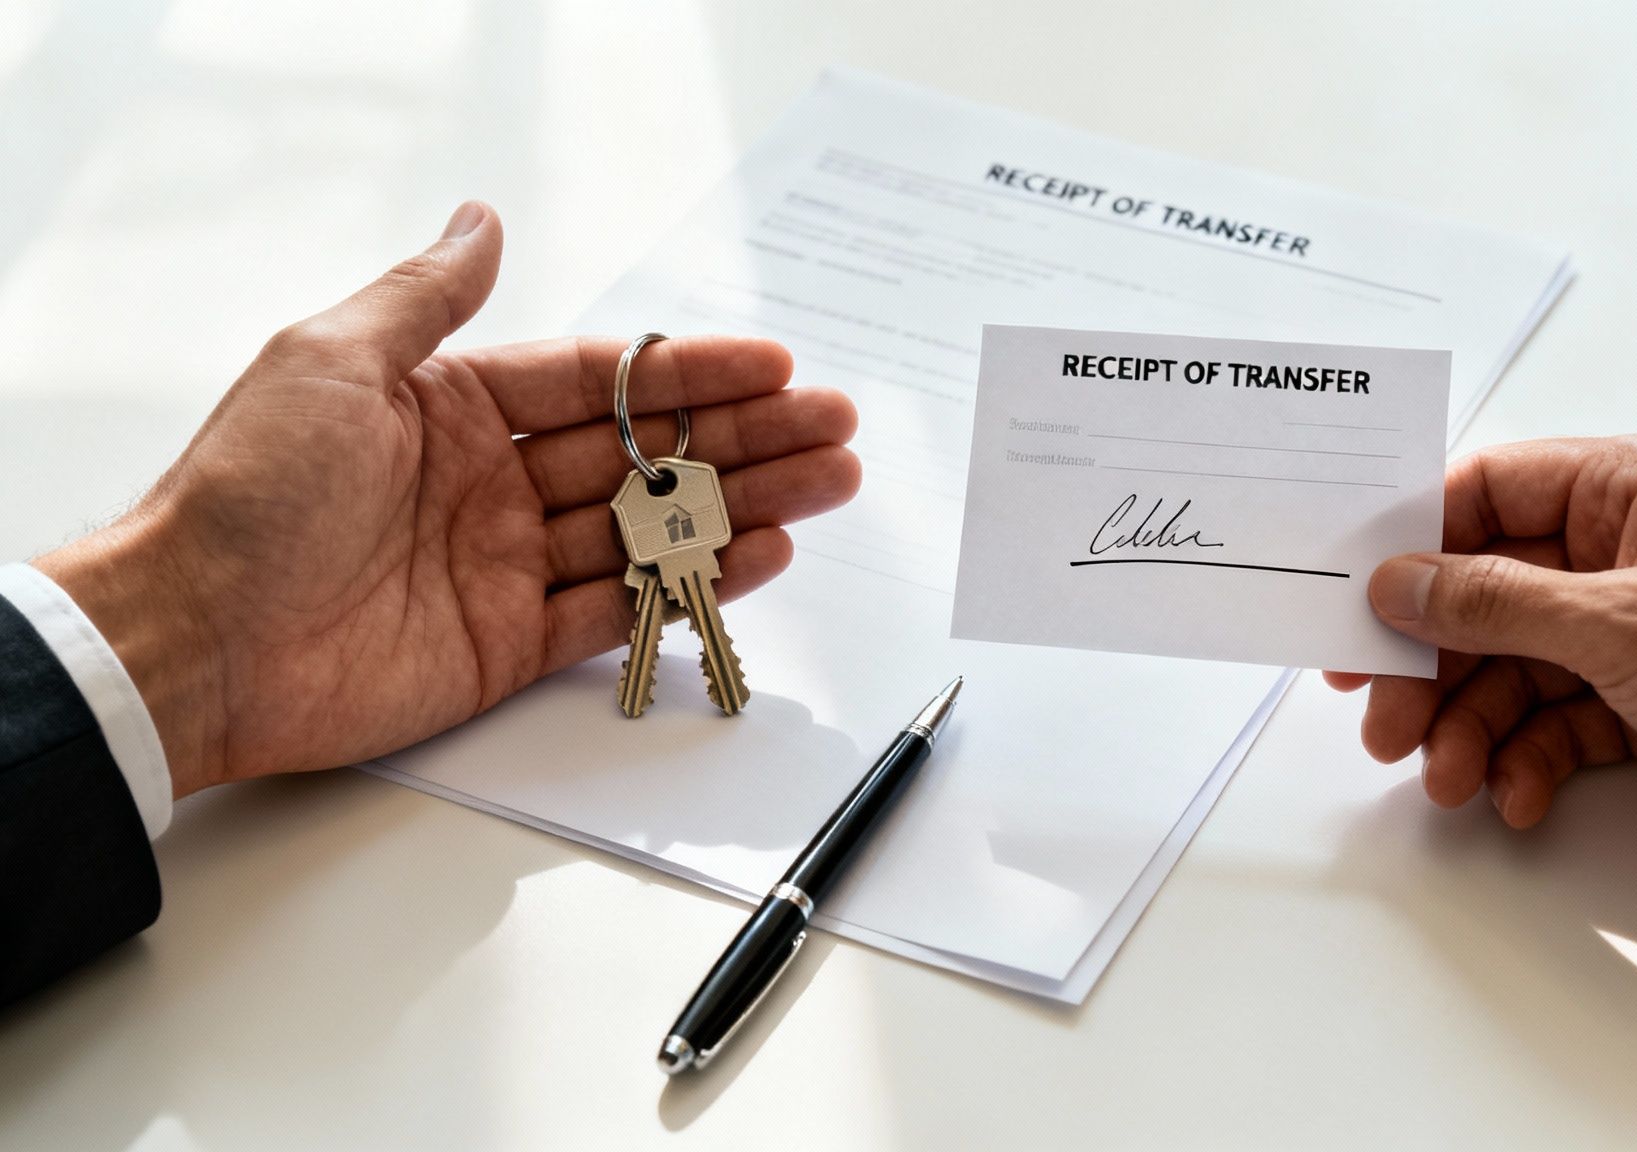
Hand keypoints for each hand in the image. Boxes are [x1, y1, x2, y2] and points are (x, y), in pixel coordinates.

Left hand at [34, 202, 858, 797]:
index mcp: (452, 406)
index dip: (691, 371)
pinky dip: (696, 585)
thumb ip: (429, 296)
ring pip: (650, 527)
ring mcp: (505, 564)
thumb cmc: (248, 490)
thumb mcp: (332, 358)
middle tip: (833, 427)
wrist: (195, 639)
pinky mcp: (509, 645)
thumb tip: (483, 219)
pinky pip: (621, 608)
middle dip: (745, 436)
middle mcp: (489, 482)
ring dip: (743, 504)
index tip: (773, 363)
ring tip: (828, 484)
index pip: (601, 379)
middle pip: (645, 451)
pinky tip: (761, 556)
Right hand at [1325, 434, 1636, 892]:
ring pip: (1518, 668)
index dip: (1417, 544)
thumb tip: (1402, 580)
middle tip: (1382, 716)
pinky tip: (1515, 794)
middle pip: (1493, 594)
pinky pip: (1559, 722)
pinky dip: (1528, 759)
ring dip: (1472, 725)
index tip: (1358, 596)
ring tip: (1445, 776)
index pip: (1494, 491)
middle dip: (1434, 661)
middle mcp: (1635, 550)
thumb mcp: (1619, 625)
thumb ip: (1494, 601)